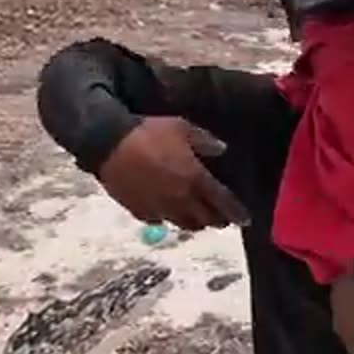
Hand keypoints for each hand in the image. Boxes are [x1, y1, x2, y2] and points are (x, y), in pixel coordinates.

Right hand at [97, 117, 250, 230]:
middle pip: (205, 219)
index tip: (245, 220)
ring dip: (195, 223)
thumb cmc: (148, 133)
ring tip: (198, 218)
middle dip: (217, 220)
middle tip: (221, 217)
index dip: (236, 213)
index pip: (223, 203)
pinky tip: (168, 212)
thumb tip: (222, 149)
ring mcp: (160, 208)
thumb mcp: (182, 128)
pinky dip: (168, 218)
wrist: (109, 143)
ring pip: (184, 225)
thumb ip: (205, 141)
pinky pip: (160, 221)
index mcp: (196, 179)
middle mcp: (181, 199)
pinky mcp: (141, 212)